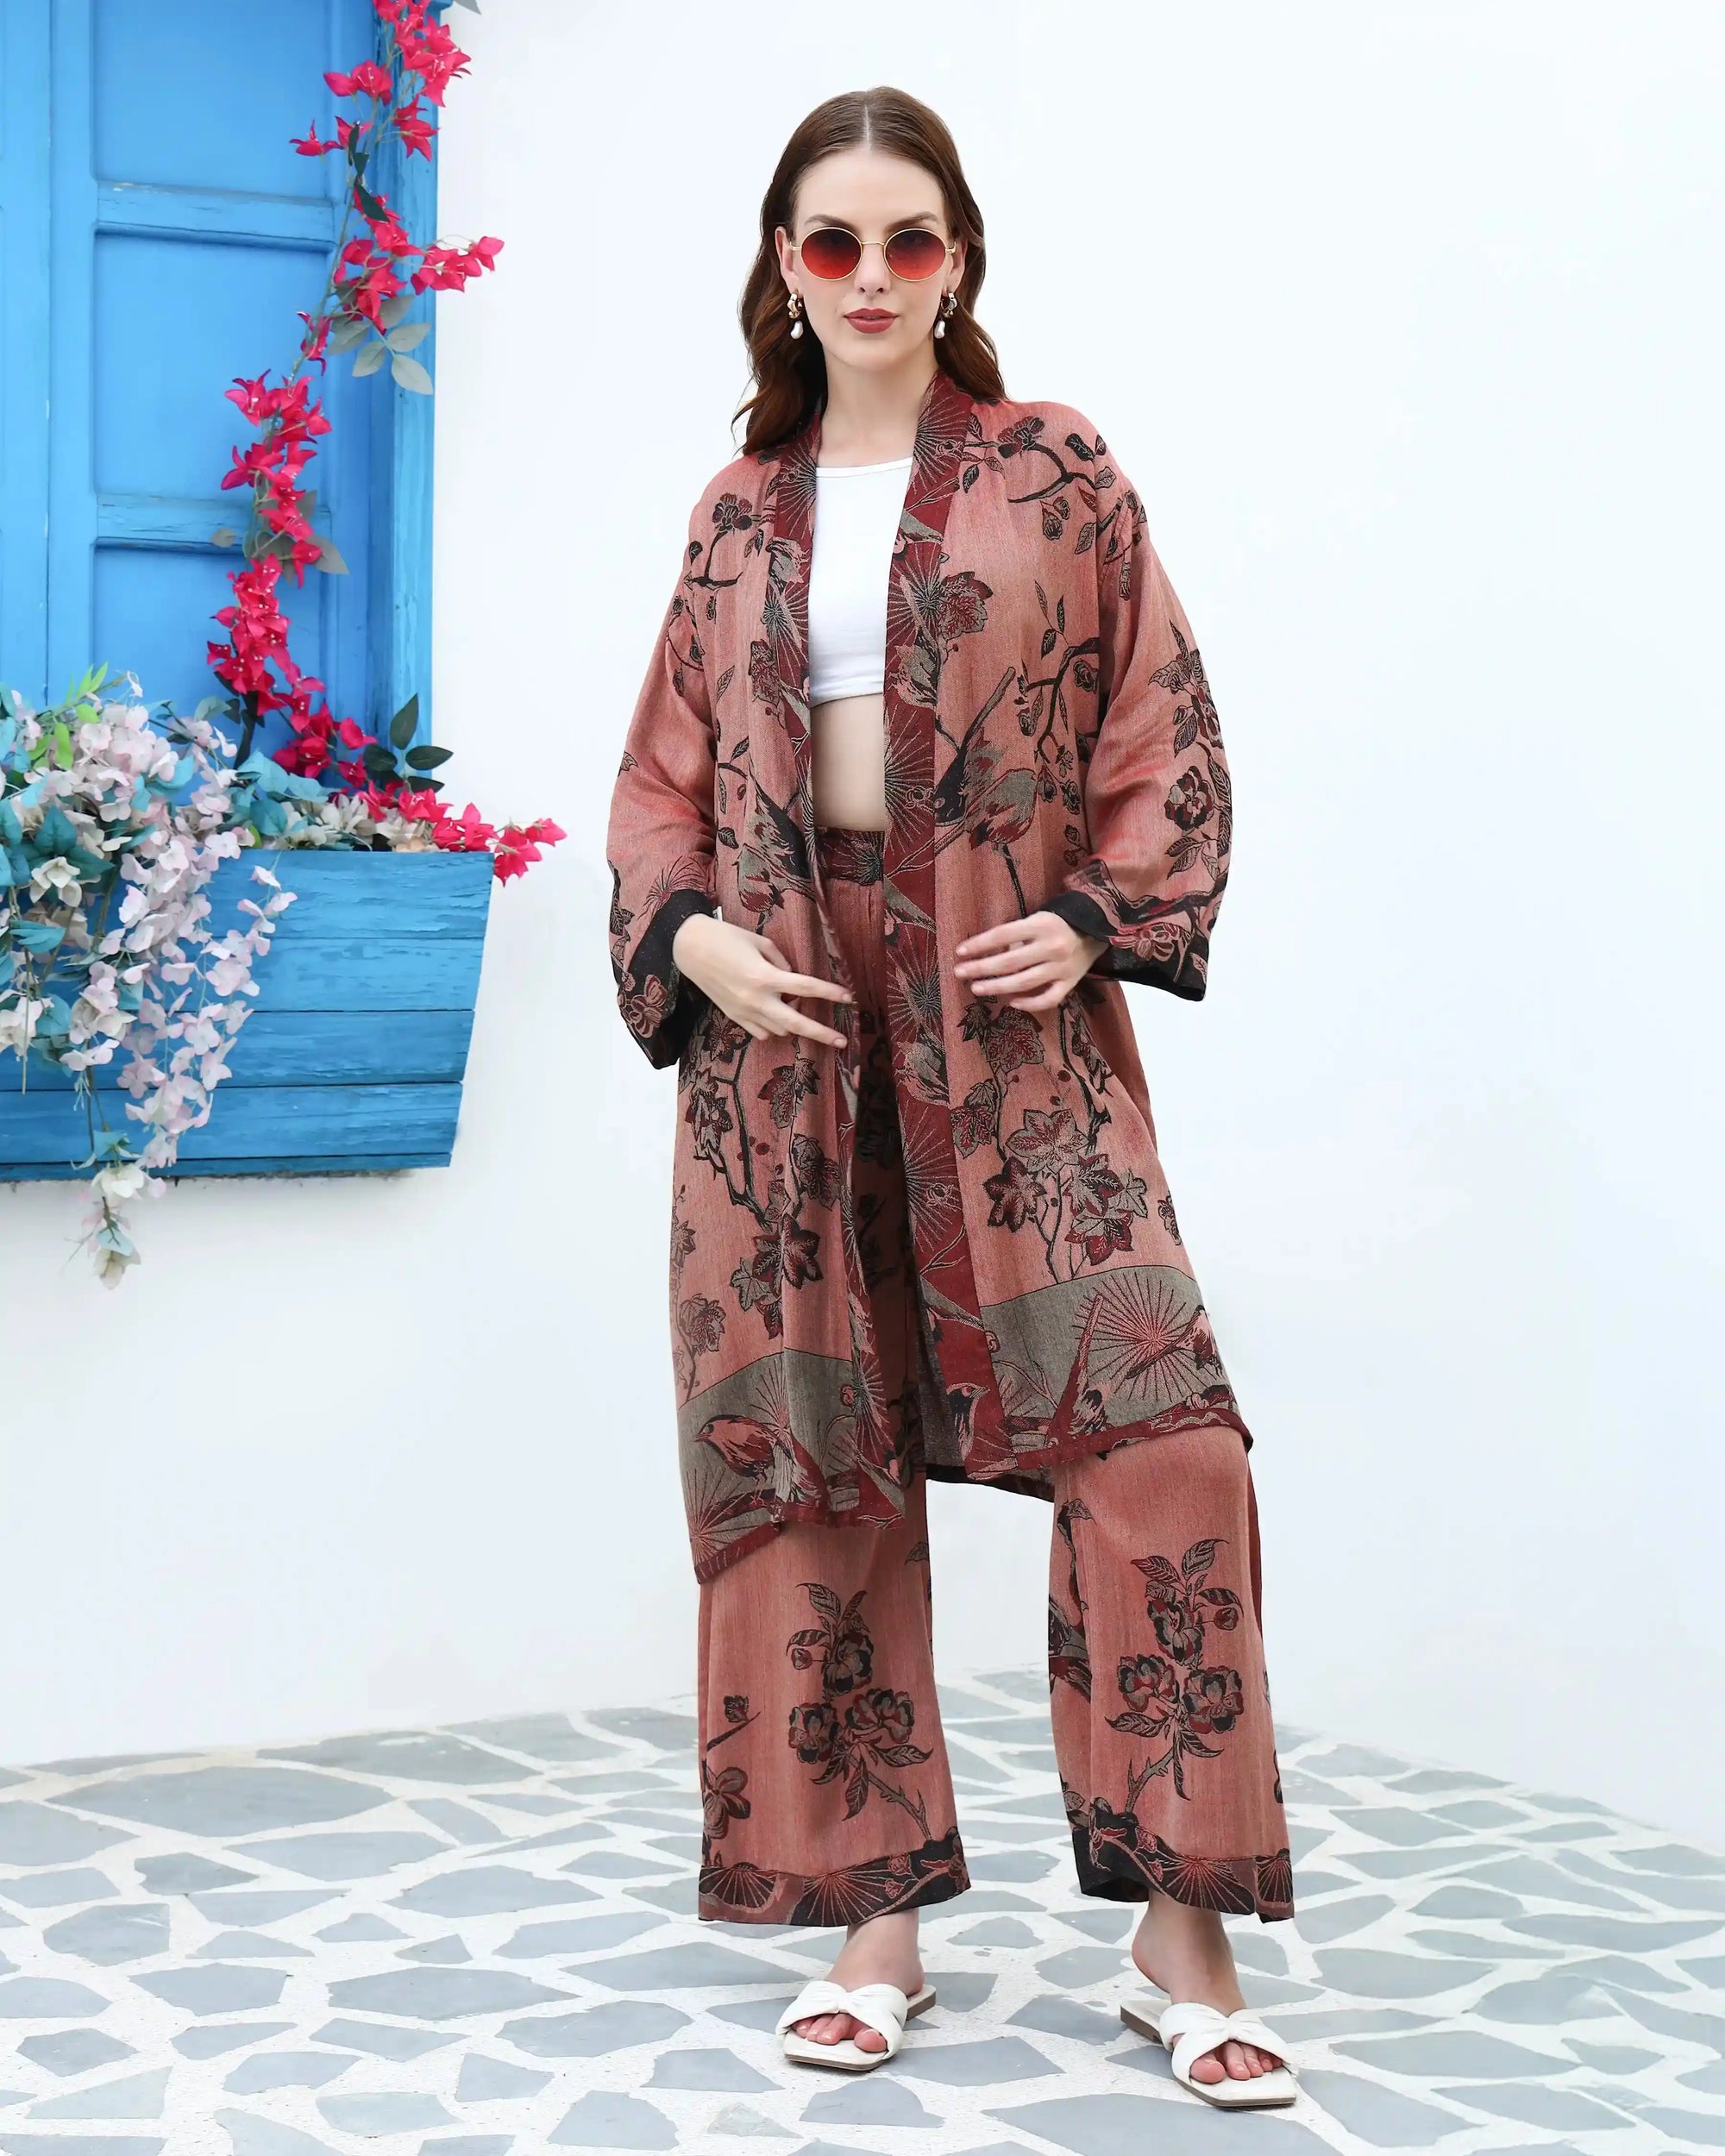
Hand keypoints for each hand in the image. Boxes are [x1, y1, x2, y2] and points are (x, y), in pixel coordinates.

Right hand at [672, 912, 853, 1047]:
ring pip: (780, 1029)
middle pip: (797, 1023)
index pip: (806, 987)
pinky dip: (773, 1026)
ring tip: (794, 1006)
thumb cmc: (727, 938)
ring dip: (792, 1021)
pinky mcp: (734, 1017)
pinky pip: (761, 1032)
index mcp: (765, 976)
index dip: (830, 992)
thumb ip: (781, 963)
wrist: (689, 949)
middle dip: (822, 1034)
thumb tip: (793, 980)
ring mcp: (744, 1012)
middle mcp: (756, 999)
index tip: (849, 997)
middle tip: (842, 1041)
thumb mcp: (760, 942)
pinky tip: (774, 1013)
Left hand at [952, 911, 1107, 1010]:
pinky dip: (1029, 1004)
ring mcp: (1062, 967)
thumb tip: (988, 953)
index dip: (980, 944)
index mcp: (1041, 925)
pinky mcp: (1071, 982)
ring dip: (997, 986)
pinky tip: (1011, 1003)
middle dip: (981, 968)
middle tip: (960, 973)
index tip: (960, 952)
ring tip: (976, 988)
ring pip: (1024, 982)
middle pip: (1010, 961)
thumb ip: (1016, 935)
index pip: (1003, 934)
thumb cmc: (1058, 923)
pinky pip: (1048, 998)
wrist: (1097, 929)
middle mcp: (1051, 947)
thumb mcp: (1037, 919)